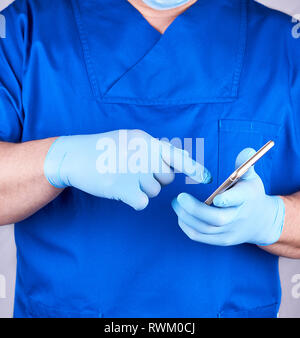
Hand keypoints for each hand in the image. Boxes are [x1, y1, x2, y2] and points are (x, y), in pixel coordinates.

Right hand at [44, 130, 210, 209]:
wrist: (75, 156)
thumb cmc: (106, 148)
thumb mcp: (131, 139)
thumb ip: (155, 149)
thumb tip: (181, 158)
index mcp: (146, 141)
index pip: (177, 156)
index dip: (194, 169)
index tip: (208, 179)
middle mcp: (143, 155)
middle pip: (167, 178)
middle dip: (157, 179)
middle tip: (137, 173)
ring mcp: (132, 172)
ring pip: (154, 192)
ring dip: (143, 189)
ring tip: (124, 178)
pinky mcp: (122, 188)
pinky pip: (142, 202)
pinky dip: (134, 200)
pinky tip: (121, 190)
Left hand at [172, 148, 284, 245]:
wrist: (260, 222)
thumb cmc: (251, 194)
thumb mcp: (251, 177)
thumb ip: (245, 164)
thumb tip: (247, 151)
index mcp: (247, 198)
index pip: (238, 200)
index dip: (227, 199)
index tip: (215, 197)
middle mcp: (238, 218)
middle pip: (217, 219)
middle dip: (195, 209)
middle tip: (179, 198)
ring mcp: (230, 232)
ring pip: (205, 230)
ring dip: (186, 217)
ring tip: (176, 204)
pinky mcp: (221, 240)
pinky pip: (200, 236)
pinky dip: (187, 226)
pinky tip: (181, 215)